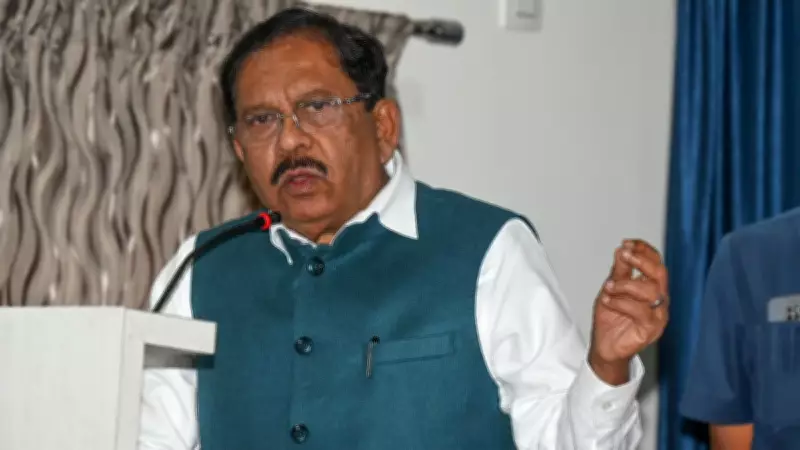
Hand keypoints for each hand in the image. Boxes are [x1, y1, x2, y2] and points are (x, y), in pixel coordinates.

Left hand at [589, 239, 668, 384]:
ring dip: (625, 284)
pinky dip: (621, 302)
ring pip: (651, 290)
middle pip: (660, 273)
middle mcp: (659, 299)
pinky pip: (641, 311)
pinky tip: (608, 301)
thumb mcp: (611, 290)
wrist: (604, 346)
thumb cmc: (610, 319)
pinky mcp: (652, 329)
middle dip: (641, 260)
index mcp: (651, 287)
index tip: (626, 243)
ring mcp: (658, 314)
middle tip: (624, 255)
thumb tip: (622, 250)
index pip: (656, 263)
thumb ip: (618, 271)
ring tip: (609, 287)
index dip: (644, 250)